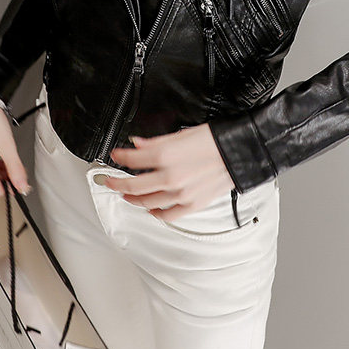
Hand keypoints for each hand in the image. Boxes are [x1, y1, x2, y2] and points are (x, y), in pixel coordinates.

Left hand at [104, 123, 234, 221]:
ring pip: (146, 202)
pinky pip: (167, 215)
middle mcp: (169, 178)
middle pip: (132, 185)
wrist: (239, 151)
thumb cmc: (214, 140)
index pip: (131, 159)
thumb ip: (155, 142)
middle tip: (109, 180)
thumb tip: (138, 144)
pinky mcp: (192, 205)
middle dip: (116, 182)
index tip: (115, 155)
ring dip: (133, 198)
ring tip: (127, 194)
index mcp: (165, 156)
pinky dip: (155, 213)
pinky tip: (151, 209)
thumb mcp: (181, 134)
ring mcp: (180, 194)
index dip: (119, 156)